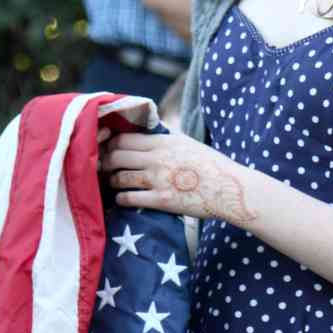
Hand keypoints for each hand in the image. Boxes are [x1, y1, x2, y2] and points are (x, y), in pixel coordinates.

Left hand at [102, 131, 256, 225]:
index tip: (107, 150)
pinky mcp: (161, 200)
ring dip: (112, 181)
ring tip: (113, 184)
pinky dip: (120, 199)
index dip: (110, 145)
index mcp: (163, 142)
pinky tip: (121, 199)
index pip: (124, 139)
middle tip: (104, 168)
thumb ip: (166, 138)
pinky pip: (129, 198)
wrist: (228, 188)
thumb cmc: (211, 165)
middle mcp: (157, 159)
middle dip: (106, 162)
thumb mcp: (188, 143)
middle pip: (116, 156)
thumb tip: (150, 132)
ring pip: (119, 178)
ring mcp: (158, 180)